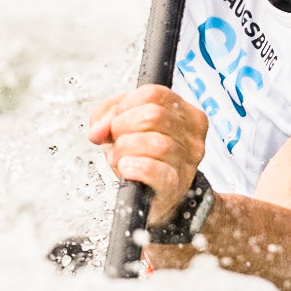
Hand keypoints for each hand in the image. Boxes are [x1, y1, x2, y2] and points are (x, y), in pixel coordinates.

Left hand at [88, 84, 208, 225]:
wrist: (156, 197)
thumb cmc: (142, 156)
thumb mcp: (125, 127)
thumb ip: (109, 116)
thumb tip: (99, 129)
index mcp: (185, 114)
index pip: (154, 93)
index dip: (125, 105)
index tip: (115, 120)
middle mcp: (192, 136)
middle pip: (154, 115)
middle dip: (123, 126)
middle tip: (117, 140)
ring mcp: (187, 162)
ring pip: (155, 143)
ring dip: (126, 149)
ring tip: (120, 157)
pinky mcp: (175, 186)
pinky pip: (154, 171)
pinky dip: (134, 167)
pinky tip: (126, 168)